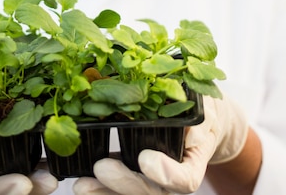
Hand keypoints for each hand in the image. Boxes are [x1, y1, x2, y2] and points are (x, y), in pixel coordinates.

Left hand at [73, 94, 248, 194]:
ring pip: (134, 191)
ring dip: (106, 189)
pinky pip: (122, 185)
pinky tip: (82, 182)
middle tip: (101, 167)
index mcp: (195, 158)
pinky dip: (101, 186)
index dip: (167, 174)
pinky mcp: (137, 172)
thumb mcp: (203, 100)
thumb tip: (186, 129)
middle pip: (152, 190)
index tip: (145, 157)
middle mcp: (175, 174)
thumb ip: (195, 110)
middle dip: (125, 180)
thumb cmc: (200, 104)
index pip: (185, 179)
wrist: (201, 116)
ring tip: (81, 185)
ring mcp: (156, 178)